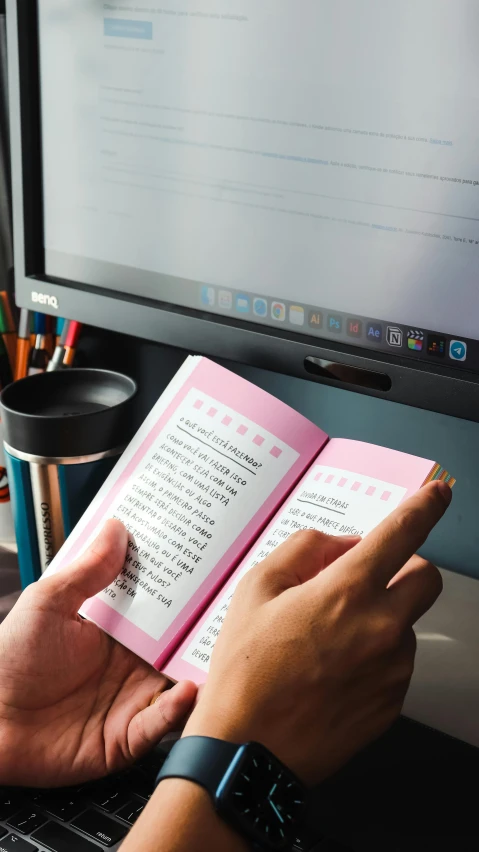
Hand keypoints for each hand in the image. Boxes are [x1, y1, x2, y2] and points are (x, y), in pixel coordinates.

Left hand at [0, 520, 196, 787]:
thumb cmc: (8, 663)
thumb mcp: (47, 604)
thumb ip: (86, 571)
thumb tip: (115, 528)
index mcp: (116, 630)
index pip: (162, 607)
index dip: (186, 589)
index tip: (210, 566)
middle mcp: (130, 663)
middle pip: (180, 644)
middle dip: (205, 629)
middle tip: (229, 609)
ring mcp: (132, 699)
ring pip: (180, 682)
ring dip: (201, 669)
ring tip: (219, 650)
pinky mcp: (127, 736)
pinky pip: (161, 724)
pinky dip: (178, 709)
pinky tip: (187, 689)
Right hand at [184, 482, 450, 784]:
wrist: (246, 751)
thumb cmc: (245, 669)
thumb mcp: (255, 588)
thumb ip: (304, 550)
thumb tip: (342, 545)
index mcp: (347, 592)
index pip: (403, 534)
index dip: (425, 507)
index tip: (439, 494)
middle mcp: (381, 628)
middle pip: (428, 579)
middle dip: (409, 565)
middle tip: (374, 575)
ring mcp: (391, 670)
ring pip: (407, 624)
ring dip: (383, 616)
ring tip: (329, 639)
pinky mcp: (391, 704)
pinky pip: (395, 664)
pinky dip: (375, 655)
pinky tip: (333, 670)